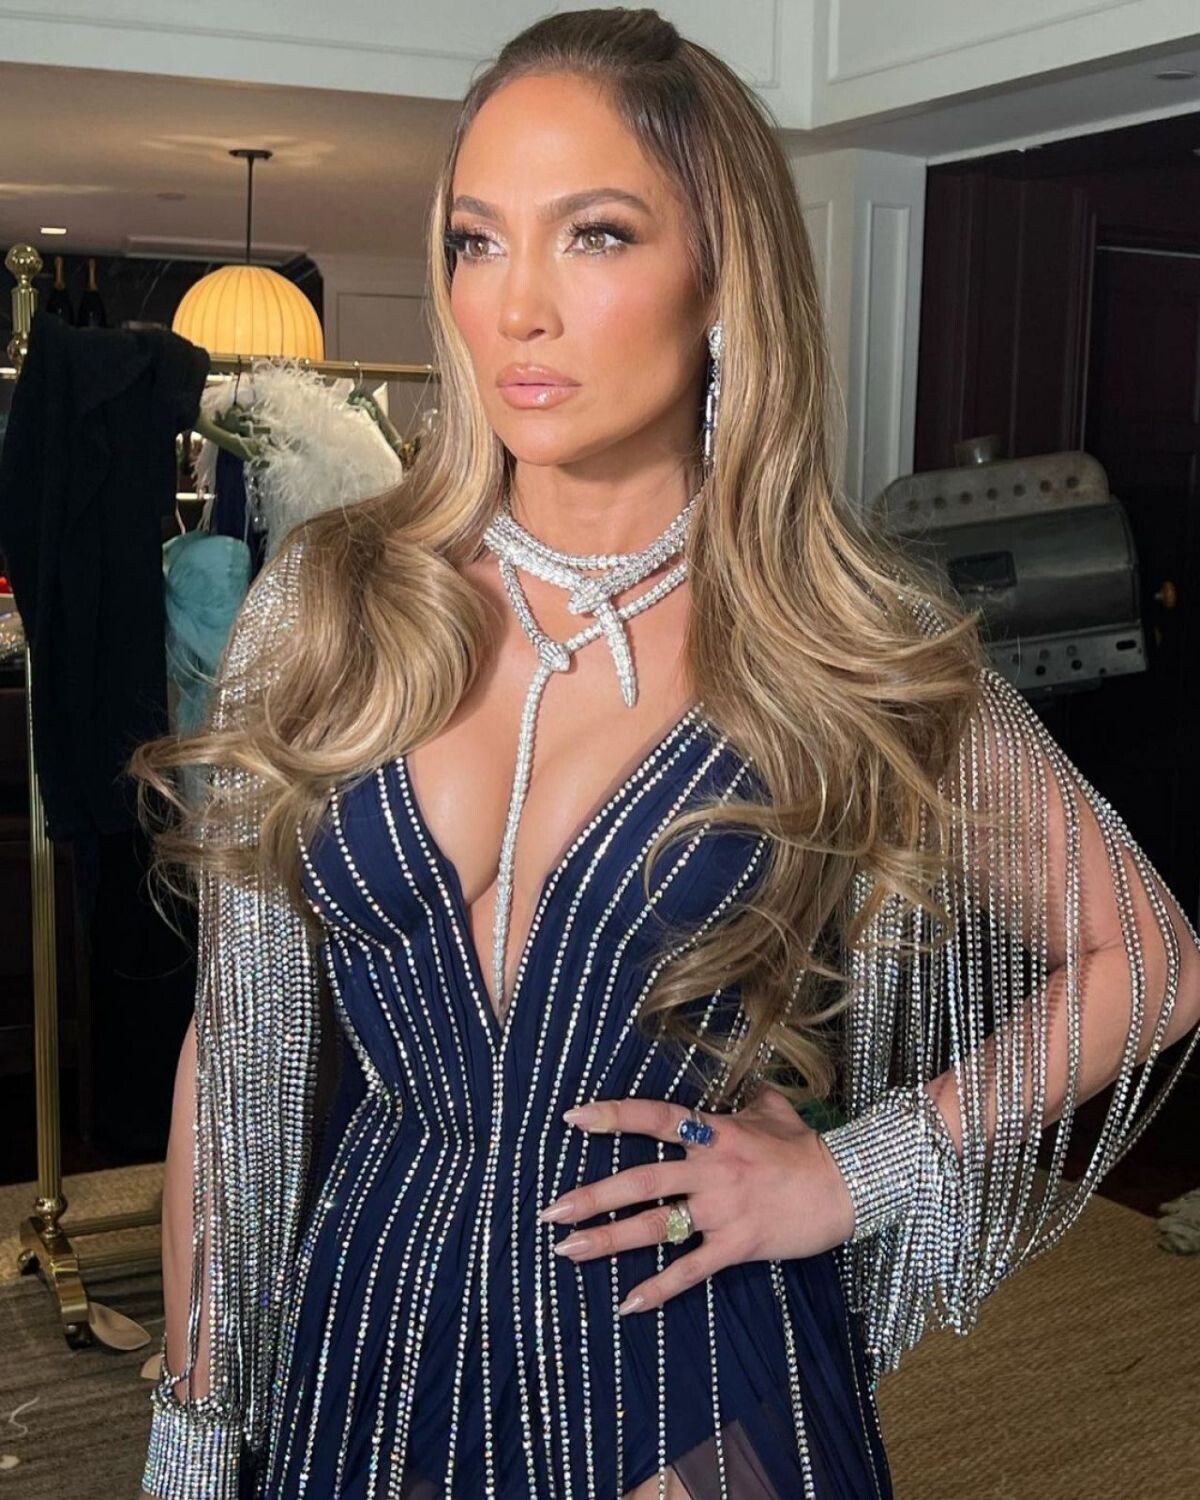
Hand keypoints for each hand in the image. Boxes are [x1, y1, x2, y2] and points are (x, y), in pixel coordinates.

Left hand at [538, 1083, 856, 1315]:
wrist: (846, 1186)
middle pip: (640, 1180)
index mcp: (713, 1132)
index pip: (653, 1117)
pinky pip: (691, 1270)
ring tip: (568, 1251)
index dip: (612, 1116)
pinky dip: (658, 1288)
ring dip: (608, 1240)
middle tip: (550, 1211)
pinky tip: (628, 1304)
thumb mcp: (773, 1109)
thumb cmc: (806, 1147)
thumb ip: (747, 1097)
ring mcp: (722, 1209)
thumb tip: (742, 1080)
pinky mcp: (737, 1245)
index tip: (572, 1118)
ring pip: (655, 1225)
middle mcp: (710, 1168)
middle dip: (592, 1196)